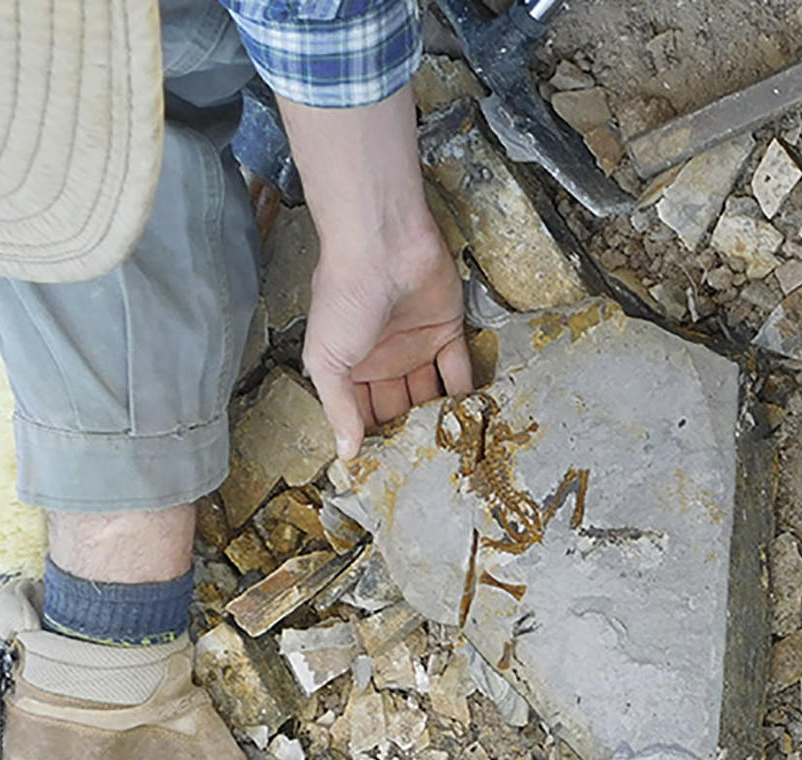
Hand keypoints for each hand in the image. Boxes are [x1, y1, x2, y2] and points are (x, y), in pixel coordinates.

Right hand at [304, 225, 471, 457]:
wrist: (382, 246)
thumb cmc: (344, 294)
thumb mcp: (327, 359)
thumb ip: (339, 407)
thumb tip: (345, 452)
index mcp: (350, 366)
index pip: (363, 411)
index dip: (373, 438)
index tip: (387, 472)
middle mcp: (384, 359)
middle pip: (400, 406)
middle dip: (411, 433)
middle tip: (427, 468)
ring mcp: (417, 345)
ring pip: (431, 392)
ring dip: (441, 418)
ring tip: (454, 452)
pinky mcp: (448, 330)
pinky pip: (459, 369)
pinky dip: (467, 394)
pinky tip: (473, 420)